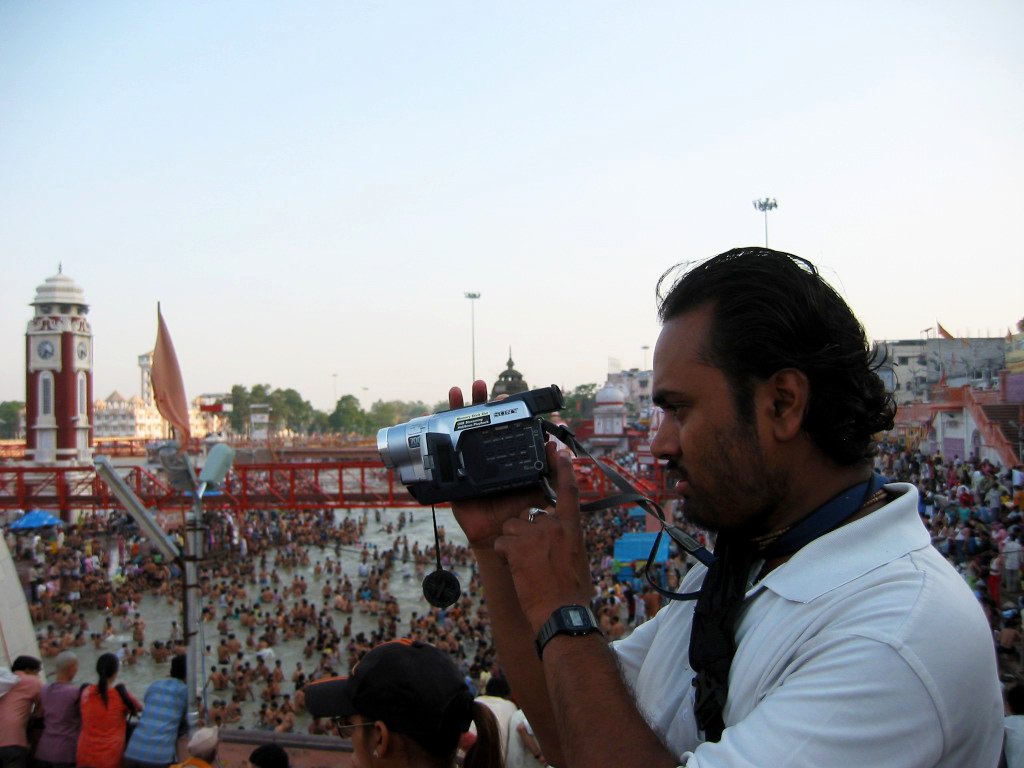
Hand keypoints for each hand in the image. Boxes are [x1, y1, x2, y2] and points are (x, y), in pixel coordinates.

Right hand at [448, 381, 547, 548]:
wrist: (506, 538)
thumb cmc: (522, 512)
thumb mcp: (538, 486)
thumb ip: (548, 467)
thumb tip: (554, 442)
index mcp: (503, 455)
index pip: (500, 427)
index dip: (499, 411)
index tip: (503, 397)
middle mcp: (484, 456)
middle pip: (476, 424)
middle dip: (476, 403)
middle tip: (478, 386)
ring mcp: (466, 465)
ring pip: (457, 434)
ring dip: (453, 412)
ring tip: (456, 393)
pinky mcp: (452, 479)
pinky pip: (441, 461)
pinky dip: (434, 443)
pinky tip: (430, 424)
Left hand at [494, 443, 592, 631]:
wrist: (561, 612)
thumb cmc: (572, 590)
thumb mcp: (577, 556)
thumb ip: (566, 537)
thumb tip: (558, 531)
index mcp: (571, 527)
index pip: (568, 490)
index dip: (562, 468)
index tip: (558, 451)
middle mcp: (553, 525)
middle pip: (530, 515)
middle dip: (527, 532)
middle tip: (535, 558)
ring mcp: (533, 534)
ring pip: (512, 527)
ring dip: (514, 542)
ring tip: (525, 565)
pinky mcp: (515, 547)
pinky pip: (502, 542)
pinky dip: (505, 555)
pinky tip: (516, 570)